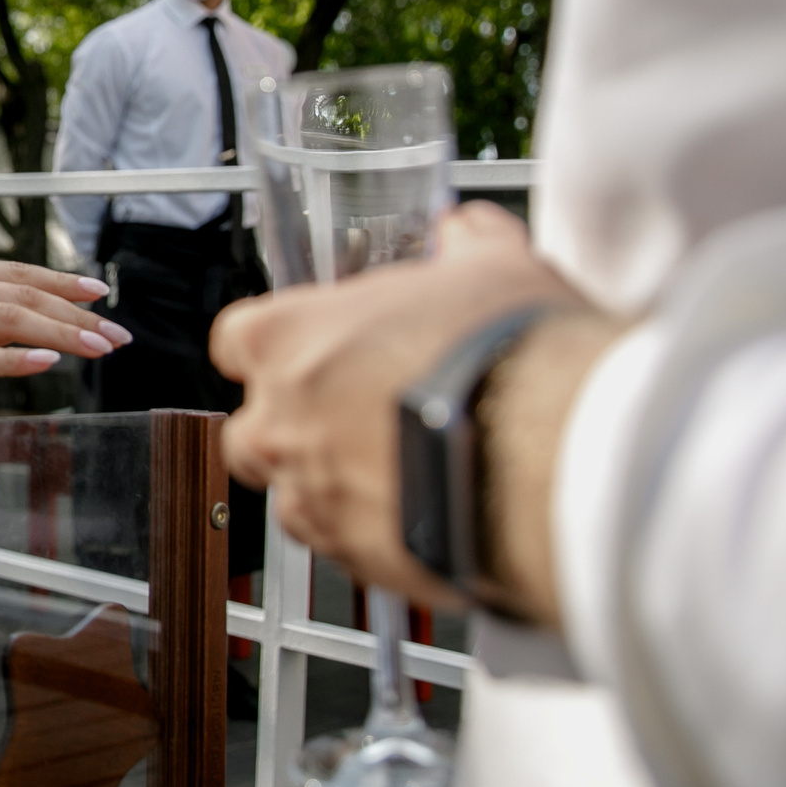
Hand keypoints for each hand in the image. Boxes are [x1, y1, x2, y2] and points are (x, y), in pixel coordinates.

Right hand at [0, 256, 126, 397]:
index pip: (16, 272)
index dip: (63, 281)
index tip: (101, 292)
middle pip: (24, 295)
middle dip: (78, 313)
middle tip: (118, 333)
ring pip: (10, 321)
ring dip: (63, 333)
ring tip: (100, 347)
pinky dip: (15, 359)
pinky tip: (46, 363)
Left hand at [211, 202, 583, 603]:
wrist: (549, 452)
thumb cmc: (506, 357)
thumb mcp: (491, 267)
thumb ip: (462, 244)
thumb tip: (465, 233)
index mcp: (286, 337)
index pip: (236, 339)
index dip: (274, 345)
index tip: (308, 348)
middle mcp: (279, 419)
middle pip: (251, 424)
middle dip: (295, 423)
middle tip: (359, 415)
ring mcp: (308, 492)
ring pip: (291, 494)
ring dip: (330, 483)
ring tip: (396, 469)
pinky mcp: (350, 553)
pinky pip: (339, 545)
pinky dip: (369, 532)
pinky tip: (419, 511)